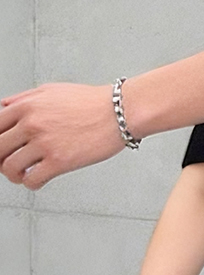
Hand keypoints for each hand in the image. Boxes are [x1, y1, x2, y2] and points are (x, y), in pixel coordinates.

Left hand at [0, 84, 122, 186]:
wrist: (120, 111)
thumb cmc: (91, 101)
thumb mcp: (50, 90)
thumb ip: (24, 99)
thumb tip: (4, 107)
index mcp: (26, 106)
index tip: (1, 147)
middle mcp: (31, 124)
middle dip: (0, 159)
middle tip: (7, 163)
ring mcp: (44, 143)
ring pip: (10, 168)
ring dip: (13, 175)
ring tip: (22, 175)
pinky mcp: (59, 162)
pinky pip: (32, 180)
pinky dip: (30, 184)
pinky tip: (37, 180)